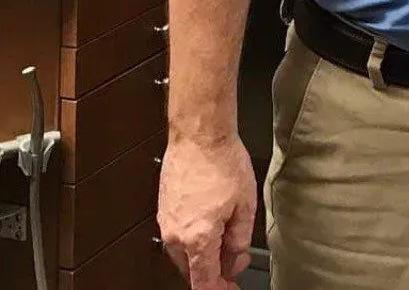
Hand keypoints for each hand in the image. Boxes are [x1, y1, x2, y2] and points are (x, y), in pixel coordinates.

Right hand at [157, 133, 257, 289]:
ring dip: (203, 253)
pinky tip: (210, 221)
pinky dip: (193, 237)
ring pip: (184, 254)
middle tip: (236, 258)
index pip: (204, 282)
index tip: (231, 287)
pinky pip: (177, 236)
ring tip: (226, 234)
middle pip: (193, 270)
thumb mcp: (245, 204)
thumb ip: (240, 240)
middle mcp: (176, 236)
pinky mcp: (164, 210)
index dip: (219, 289)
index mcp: (198, 238)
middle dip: (214, 270)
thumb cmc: (223, 162)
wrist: (199, 135)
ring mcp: (166, 223)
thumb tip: (236, 260)